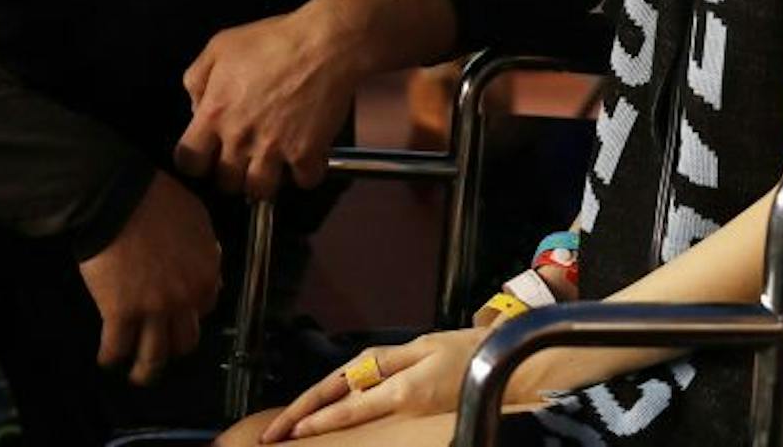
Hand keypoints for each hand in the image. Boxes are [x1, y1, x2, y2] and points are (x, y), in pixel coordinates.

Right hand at [76, 170, 221, 386]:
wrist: (117, 199)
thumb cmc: (156, 200)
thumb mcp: (197, 219)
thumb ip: (206, 249)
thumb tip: (209, 267)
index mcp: (205, 275)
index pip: (207, 306)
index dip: (192, 310)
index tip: (180, 312)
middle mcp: (184, 299)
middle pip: (185, 340)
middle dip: (174, 347)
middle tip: (163, 348)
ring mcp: (152, 309)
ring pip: (155, 356)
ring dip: (146, 371)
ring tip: (138, 375)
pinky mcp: (120, 313)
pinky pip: (117, 348)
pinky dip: (111, 357)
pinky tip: (107, 359)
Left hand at [174, 6, 362, 198]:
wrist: (324, 44)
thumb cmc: (272, 40)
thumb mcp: (220, 46)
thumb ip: (197, 79)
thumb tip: (196, 108)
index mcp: (214, 114)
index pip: (188, 162)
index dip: (196, 162)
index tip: (207, 155)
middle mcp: (239, 140)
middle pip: (225, 184)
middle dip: (232, 174)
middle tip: (244, 158)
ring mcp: (274, 151)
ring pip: (260, 192)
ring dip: (266, 180)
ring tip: (273, 164)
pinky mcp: (306, 154)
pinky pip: (303, 182)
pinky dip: (306, 173)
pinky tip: (306, 156)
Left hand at [260, 328, 488, 440]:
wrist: (505, 367)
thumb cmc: (467, 353)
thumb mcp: (424, 348)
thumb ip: (388, 363)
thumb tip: (354, 376)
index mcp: (400, 385)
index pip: (346, 398)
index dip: (315, 413)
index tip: (290, 427)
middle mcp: (400, 398)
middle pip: (344, 409)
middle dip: (307, 420)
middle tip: (277, 435)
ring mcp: (408, 409)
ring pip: (355, 414)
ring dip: (324, 421)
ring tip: (295, 431)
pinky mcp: (416, 412)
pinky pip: (374, 415)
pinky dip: (350, 418)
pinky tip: (335, 421)